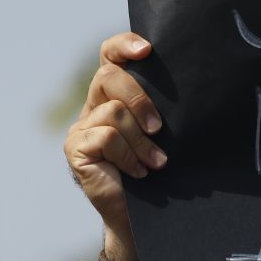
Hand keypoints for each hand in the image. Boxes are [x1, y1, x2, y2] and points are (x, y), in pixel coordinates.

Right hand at [63, 32, 166, 251]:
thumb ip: (158, 108)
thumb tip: (186, 79)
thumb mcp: (160, 134)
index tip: (147, 50)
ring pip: (113, 112)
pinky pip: (106, 137)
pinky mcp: (75, 148)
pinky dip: (127, 155)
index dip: (123, 45)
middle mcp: (93, 106)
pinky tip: (136, 172)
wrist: (139, 215)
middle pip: (108, 77)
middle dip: (140, 99)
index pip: (110, 56)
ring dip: (140, 141)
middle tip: (158, 129)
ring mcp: (81, 127)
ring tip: (154, 163)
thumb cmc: (155, 172)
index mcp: (113, 96)